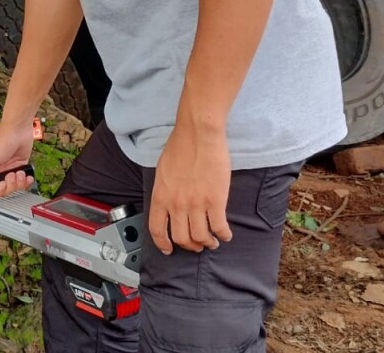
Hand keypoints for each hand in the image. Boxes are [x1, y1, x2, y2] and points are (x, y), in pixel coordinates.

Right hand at [0, 120, 35, 196]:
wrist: (19, 129)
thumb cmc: (3, 140)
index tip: (1, 185)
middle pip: (4, 190)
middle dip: (9, 186)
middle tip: (11, 176)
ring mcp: (10, 168)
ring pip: (15, 186)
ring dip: (19, 182)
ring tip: (19, 172)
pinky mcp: (20, 166)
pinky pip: (24, 181)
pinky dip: (27, 181)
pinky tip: (27, 175)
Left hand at [149, 125, 231, 253]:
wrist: (198, 134)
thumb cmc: (180, 146)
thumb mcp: (163, 171)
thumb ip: (165, 191)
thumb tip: (169, 204)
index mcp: (161, 196)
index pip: (157, 229)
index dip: (163, 243)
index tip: (169, 249)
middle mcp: (176, 204)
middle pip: (181, 237)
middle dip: (190, 246)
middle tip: (197, 245)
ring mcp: (196, 204)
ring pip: (200, 237)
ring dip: (207, 243)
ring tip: (212, 241)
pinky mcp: (216, 200)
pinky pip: (219, 227)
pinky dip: (223, 234)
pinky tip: (226, 234)